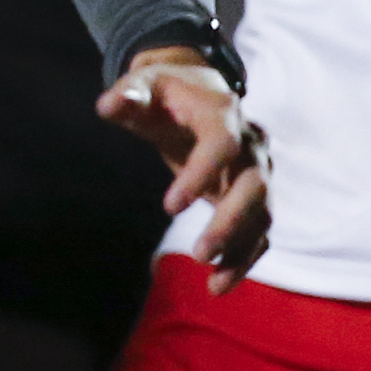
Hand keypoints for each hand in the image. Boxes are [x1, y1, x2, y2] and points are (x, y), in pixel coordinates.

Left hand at [104, 48, 271, 284]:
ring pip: (263, 214)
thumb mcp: (144, 86)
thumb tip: (107, 105)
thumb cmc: (164, 91)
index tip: (169, 207)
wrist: (200, 91)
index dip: (200, 175)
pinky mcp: (254, 195)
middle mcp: (251, 144)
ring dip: (241, 249)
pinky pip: (259, 231)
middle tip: (198, 253)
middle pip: (254, 187)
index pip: (221, 145)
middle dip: (230, 222)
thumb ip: (127, 95)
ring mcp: (258, 171)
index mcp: (222, 115)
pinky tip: (218, 284)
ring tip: (213, 283)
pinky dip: (244, 258)